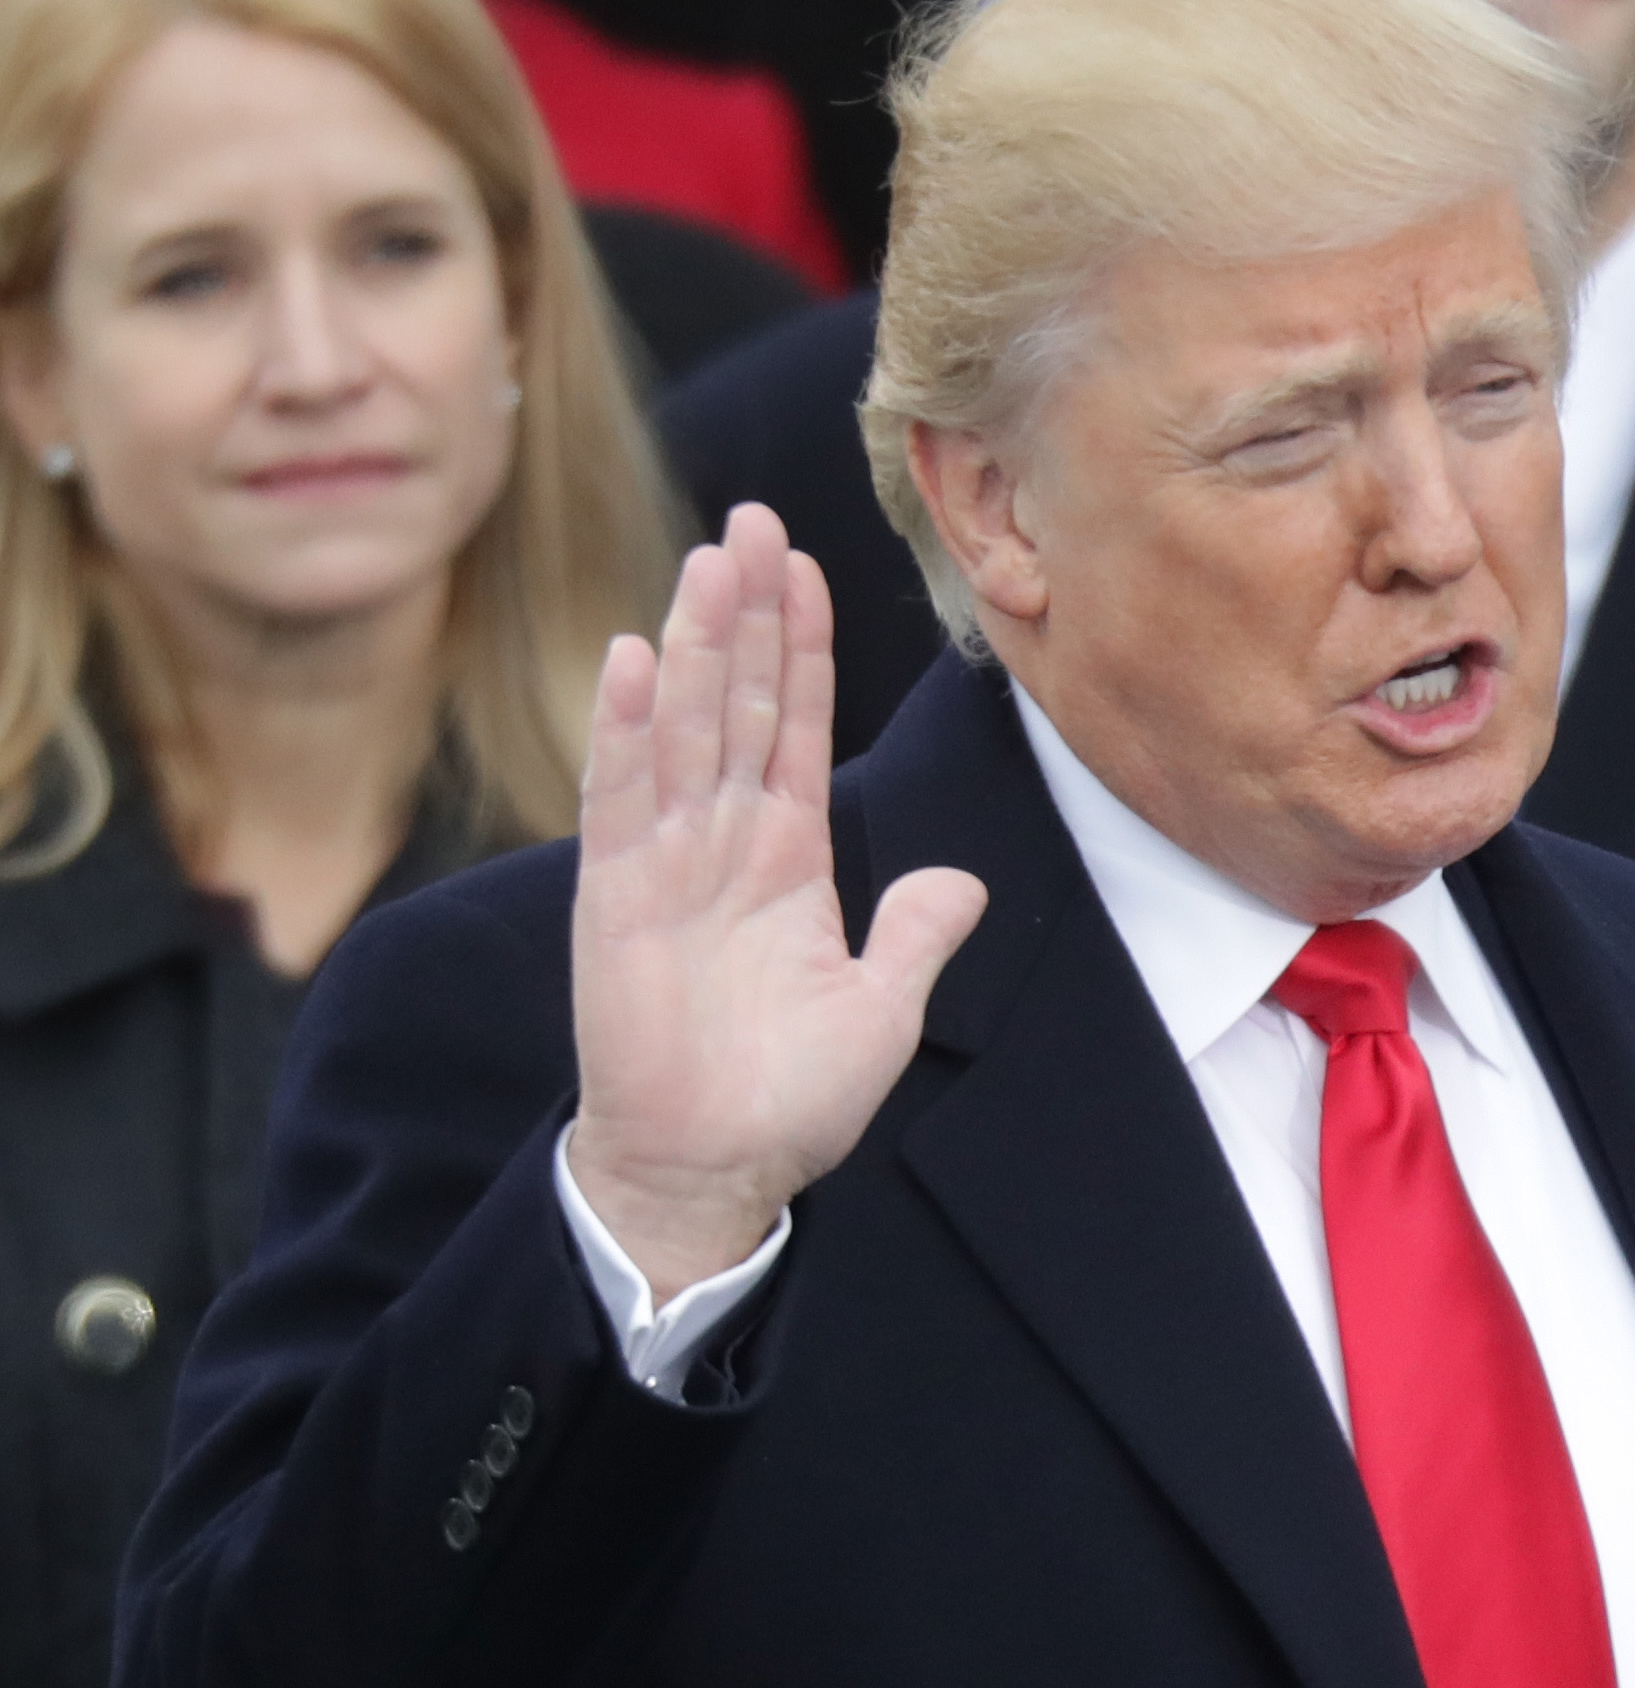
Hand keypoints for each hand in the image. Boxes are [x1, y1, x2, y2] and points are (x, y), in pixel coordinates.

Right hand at [560, 503, 985, 1296]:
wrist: (714, 1169)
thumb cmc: (790, 1098)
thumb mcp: (884, 1010)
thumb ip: (919, 934)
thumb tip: (965, 880)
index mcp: (788, 859)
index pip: (797, 728)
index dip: (802, 647)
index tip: (802, 567)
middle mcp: (724, 844)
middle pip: (739, 703)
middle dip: (747, 613)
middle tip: (753, 519)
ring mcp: (667, 863)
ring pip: (685, 729)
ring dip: (696, 645)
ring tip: (709, 559)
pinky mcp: (617, 898)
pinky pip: (625, 798)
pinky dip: (630, 729)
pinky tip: (637, 659)